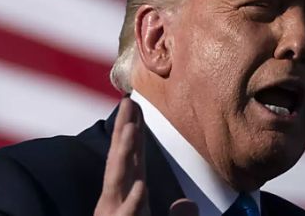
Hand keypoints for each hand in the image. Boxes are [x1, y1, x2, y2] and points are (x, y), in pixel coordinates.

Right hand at [94, 97, 197, 215]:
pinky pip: (128, 215)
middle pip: (121, 159)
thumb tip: (188, 204)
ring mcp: (115, 212)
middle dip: (123, 129)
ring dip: (123, 153)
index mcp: (128, 196)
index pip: (132, 158)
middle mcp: (117, 199)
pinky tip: (142, 186)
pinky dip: (134, 201)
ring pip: (118, 179)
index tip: (134, 105)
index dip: (133, 131)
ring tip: (130, 129)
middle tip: (128, 101)